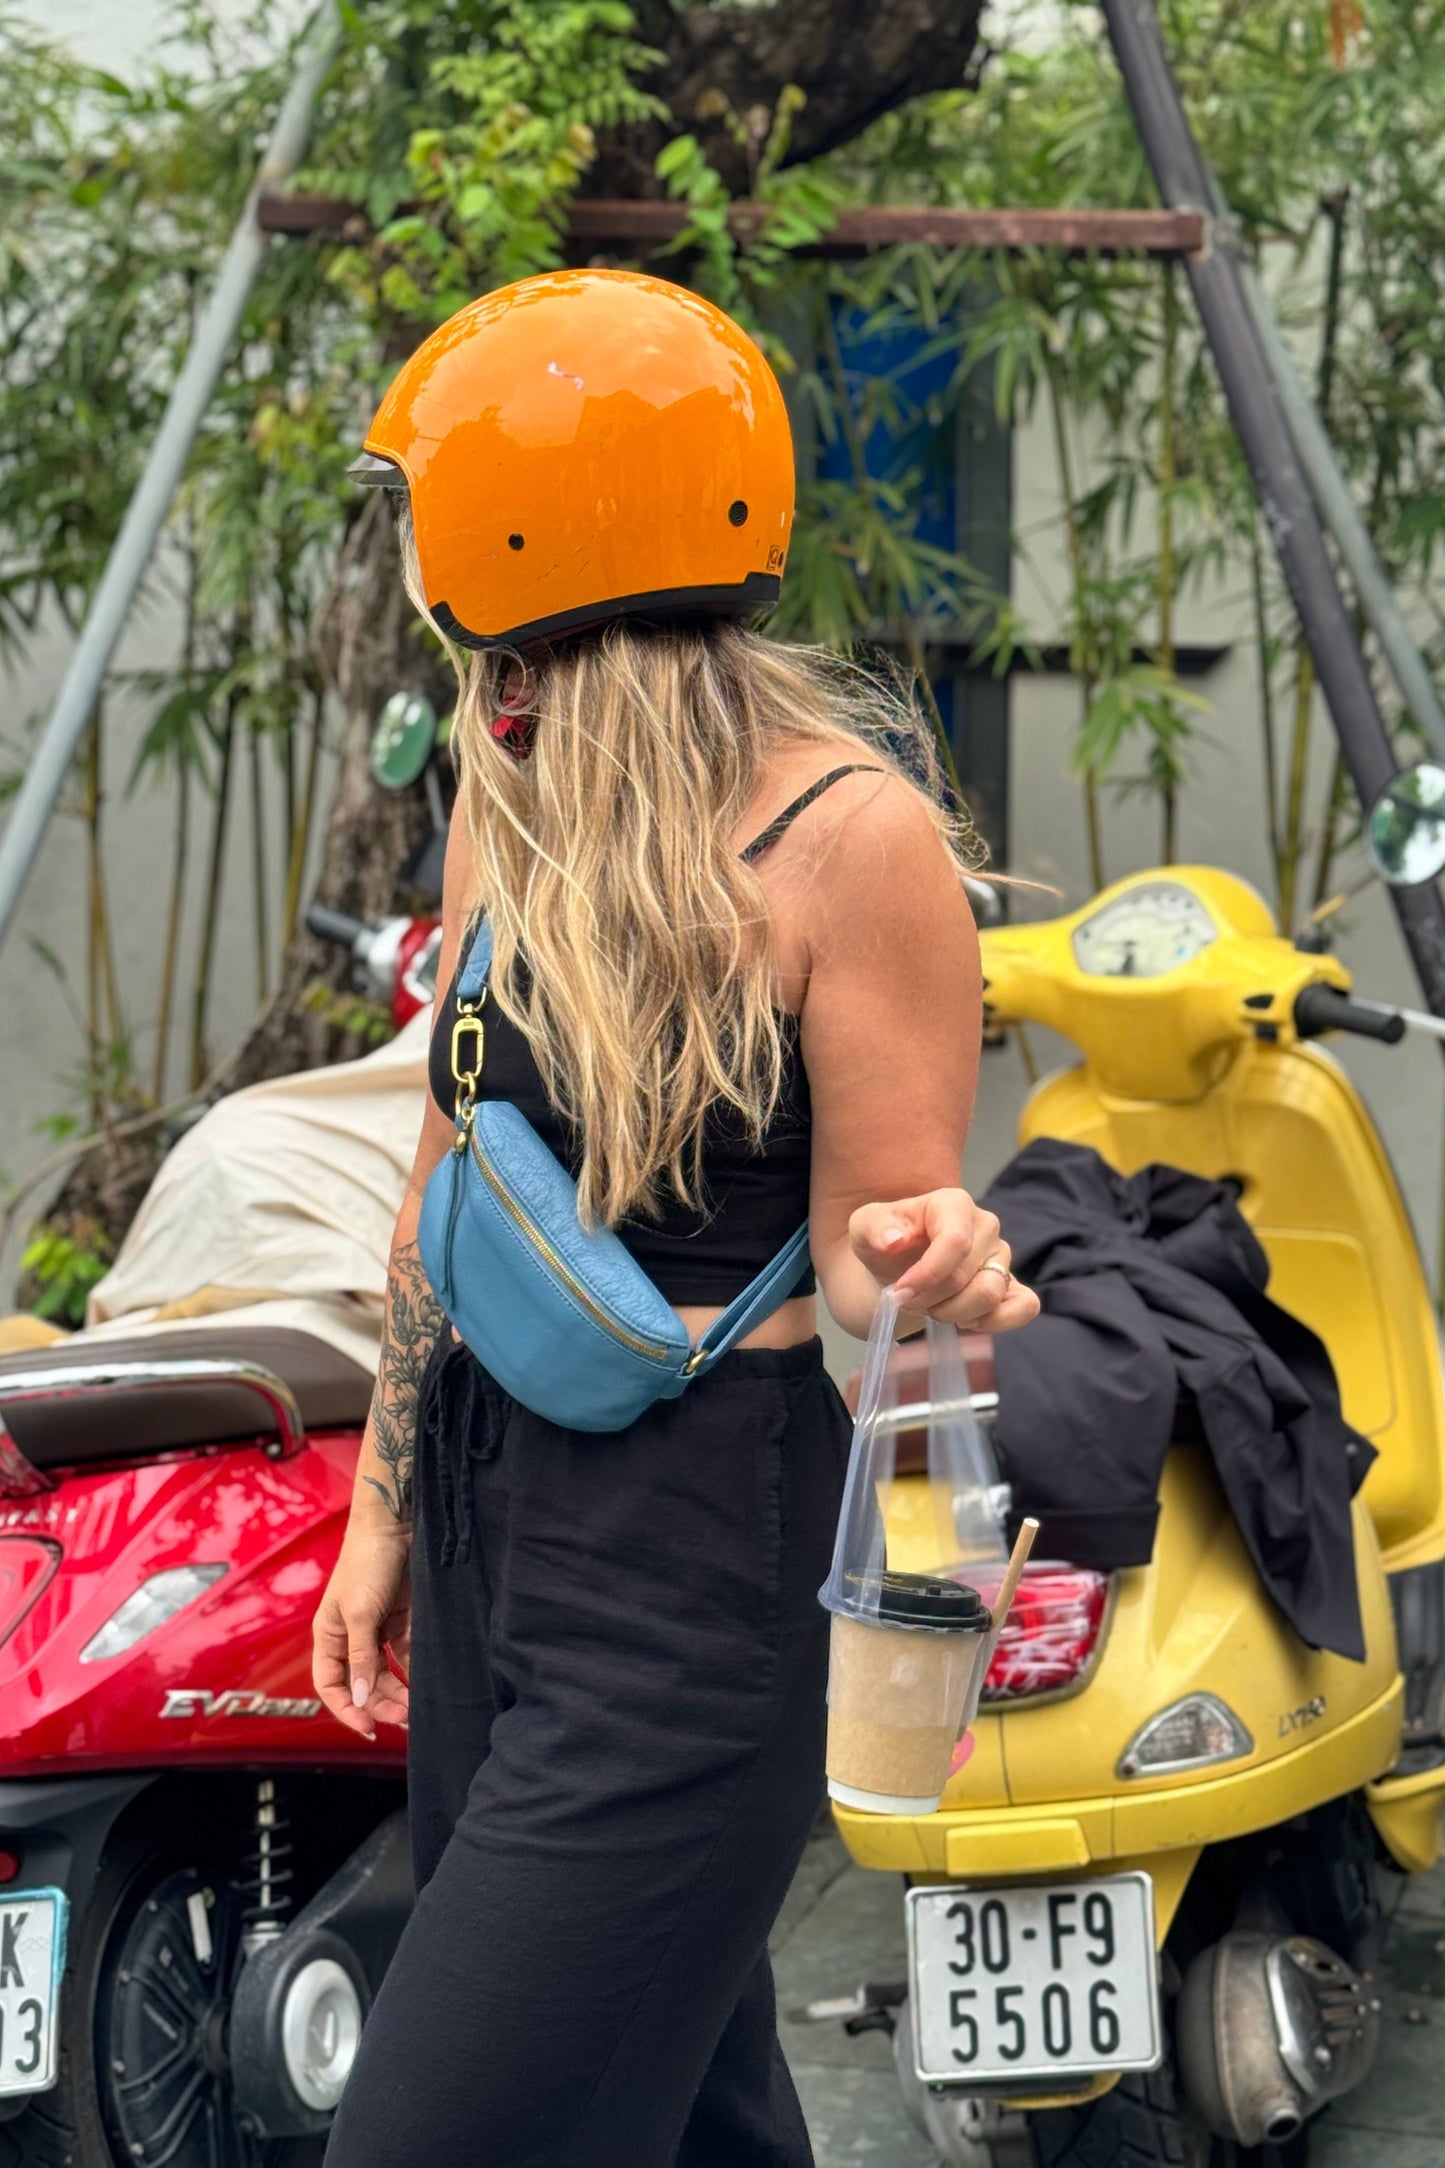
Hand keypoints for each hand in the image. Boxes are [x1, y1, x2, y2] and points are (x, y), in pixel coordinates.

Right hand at [313, 1522, 412, 1741]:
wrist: (396, 1525)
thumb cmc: (367, 1563)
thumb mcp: (360, 1612)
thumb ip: (362, 1657)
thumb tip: (361, 1698)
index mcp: (329, 1636)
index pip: (331, 1685)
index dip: (346, 1709)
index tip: (368, 1728)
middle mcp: (351, 1637)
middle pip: (362, 1684)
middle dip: (380, 1704)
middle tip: (405, 1719)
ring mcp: (377, 1630)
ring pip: (386, 1674)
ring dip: (399, 1693)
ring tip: (418, 1709)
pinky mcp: (402, 1620)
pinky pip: (406, 1656)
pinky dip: (414, 1672)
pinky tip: (426, 1685)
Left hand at [849, 1189, 1039, 1332]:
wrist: (896, 1266)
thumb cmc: (884, 1242)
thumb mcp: (865, 1228)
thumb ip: (875, 1228)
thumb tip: (895, 1239)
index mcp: (953, 1204)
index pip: (955, 1241)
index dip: (927, 1275)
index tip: (900, 1294)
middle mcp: (986, 1226)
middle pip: (967, 1276)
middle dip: (931, 1299)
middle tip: (908, 1301)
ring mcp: (1003, 1257)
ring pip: (991, 1295)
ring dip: (954, 1314)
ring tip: (932, 1308)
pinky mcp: (1013, 1285)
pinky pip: (1024, 1307)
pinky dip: (995, 1322)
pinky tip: (966, 1322)